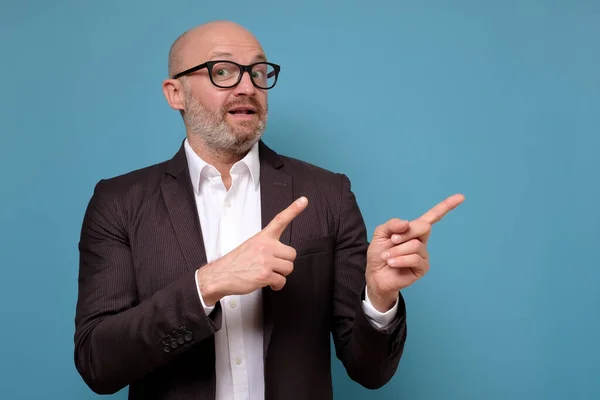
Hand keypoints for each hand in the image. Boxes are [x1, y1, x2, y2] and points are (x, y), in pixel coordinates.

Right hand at [197, 196, 308, 305]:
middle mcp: (266, 246)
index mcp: (263, 237)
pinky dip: (276, 285)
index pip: (280, 220)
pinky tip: (268, 283)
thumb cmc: (235, 262)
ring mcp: (266, 260)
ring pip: (289, 268)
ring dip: (281, 274)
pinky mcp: (265, 274)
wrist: (221, 275)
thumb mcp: (250, 245)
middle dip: (284, 263)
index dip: (294, 209)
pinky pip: (281, 281)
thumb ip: (267, 246)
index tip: (303, 201)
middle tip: (273, 266)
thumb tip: (279, 254)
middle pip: (292, 254)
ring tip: (268, 274)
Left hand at [366, 194, 464, 311]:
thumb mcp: (381, 233)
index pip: (432, 216)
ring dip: (397, 250)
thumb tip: (406, 223)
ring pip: (415, 245)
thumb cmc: (379, 253)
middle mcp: (421, 240)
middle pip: (423, 227)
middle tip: (392, 240)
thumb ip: (392, 224)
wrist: (375, 274)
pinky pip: (415, 259)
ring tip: (388, 256)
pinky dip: (400, 259)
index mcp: (413, 230)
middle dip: (405, 233)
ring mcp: (423, 254)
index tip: (461, 197)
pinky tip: (392, 263)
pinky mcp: (422, 268)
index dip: (446, 206)